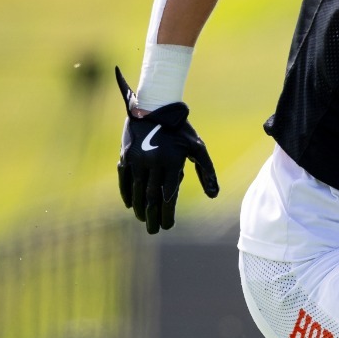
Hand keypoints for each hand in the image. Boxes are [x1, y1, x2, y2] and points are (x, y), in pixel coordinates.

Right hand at [115, 67, 218, 233]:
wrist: (155, 107)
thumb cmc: (180, 130)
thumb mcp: (197, 148)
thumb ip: (207, 171)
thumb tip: (213, 195)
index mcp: (172, 161)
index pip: (168, 195)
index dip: (168, 213)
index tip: (169, 225)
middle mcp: (153, 162)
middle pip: (151, 197)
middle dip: (153, 216)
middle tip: (154, 230)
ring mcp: (137, 159)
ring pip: (137, 191)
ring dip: (139, 208)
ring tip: (143, 220)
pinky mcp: (126, 155)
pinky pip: (124, 179)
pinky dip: (126, 194)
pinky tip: (130, 205)